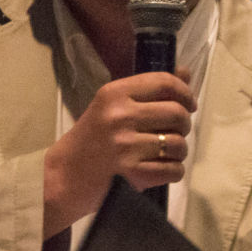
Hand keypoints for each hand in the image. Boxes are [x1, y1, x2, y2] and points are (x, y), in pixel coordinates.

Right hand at [43, 69, 194, 236]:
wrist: (62, 177)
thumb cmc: (89, 141)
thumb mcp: (110, 107)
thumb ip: (148, 90)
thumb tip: (185, 73)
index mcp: (114, 94)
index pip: (164, 82)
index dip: (185, 92)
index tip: (189, 104)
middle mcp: (120, 116)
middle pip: (177, 113)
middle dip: (184, 124)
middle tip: (176, 131)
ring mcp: (126, 146)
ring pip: (179, 144)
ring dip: (179, 151)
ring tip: (166, 152)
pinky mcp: (133, 174)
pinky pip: (173, 170)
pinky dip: (173, 172)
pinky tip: (160, 169)